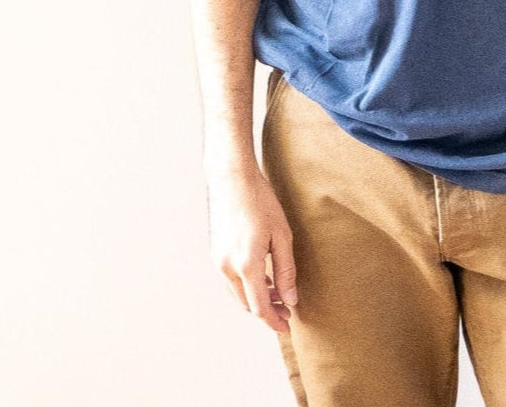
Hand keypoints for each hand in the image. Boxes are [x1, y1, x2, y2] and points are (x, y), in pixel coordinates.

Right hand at [205, 164, 298, 333]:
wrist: (233, 179)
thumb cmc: (261, 202)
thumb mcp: (282, 235)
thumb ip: (286, 270)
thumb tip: (290, 299)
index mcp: (246, 264)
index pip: (260, 306)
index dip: (274, 321)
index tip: (287, 327)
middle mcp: (227, 267)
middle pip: (247, 304)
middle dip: (267, 311)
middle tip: (287, 311)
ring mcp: (218, 261)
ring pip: (237, 294)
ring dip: (256, 299)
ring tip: (278, 296)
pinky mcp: (215, 253)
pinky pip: (231, 281)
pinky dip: (246, 287)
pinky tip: (262, 280)